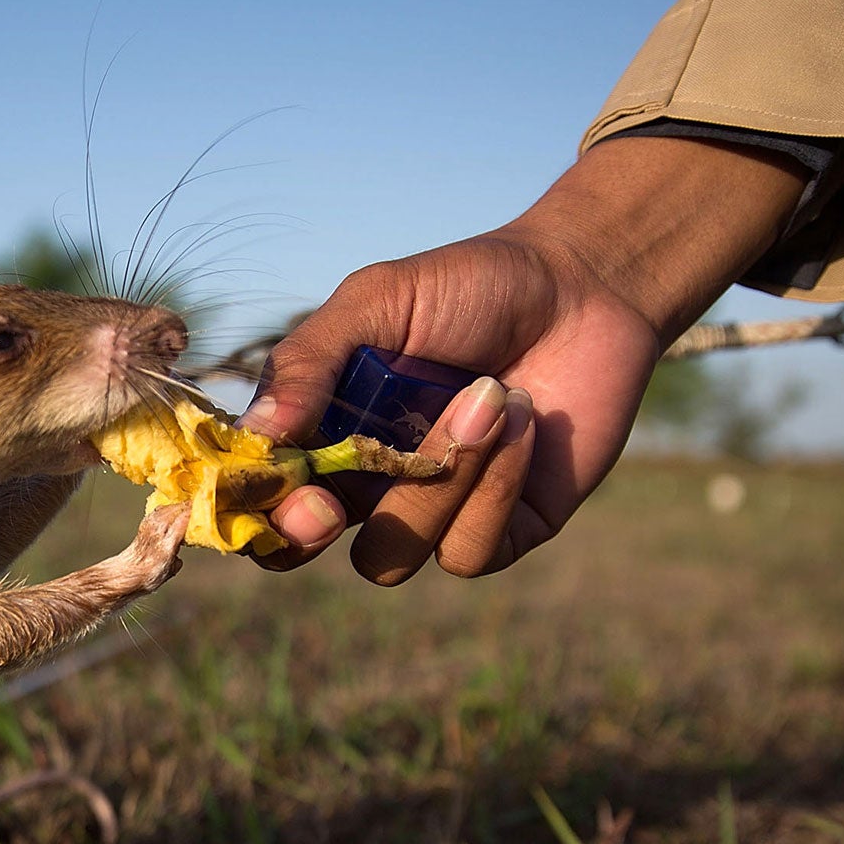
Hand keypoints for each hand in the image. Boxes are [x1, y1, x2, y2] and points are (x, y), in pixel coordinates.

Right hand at [241, 135, 807, 582]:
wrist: (585, 287)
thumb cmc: (470, 286)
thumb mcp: (376, 302)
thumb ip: (309, 362)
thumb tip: (258, 435)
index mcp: (321, 432)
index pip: (261, 494)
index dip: (258, 509)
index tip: (289, 484)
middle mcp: (366, 484)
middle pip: (300, 553)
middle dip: (305, 536)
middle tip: (329, 503)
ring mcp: (432, 514)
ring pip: (390, 556)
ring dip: (435, 482)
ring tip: (490, 394)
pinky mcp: (503, 532)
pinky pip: (468, 551)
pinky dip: (494, 486)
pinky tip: (526, 420)